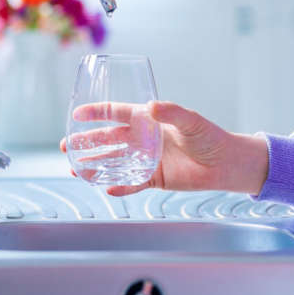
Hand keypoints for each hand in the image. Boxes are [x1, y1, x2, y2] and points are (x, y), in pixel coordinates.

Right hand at [59, 101, 268, 196]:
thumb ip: (171, 113)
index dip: (97, 113)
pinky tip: (104, 187)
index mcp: (149, 120)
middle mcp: (144, 138)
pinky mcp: (154, 178)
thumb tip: (151, 106)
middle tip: (67, 146)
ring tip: (75, 169)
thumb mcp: (191, 121)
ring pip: (115, 162)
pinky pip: (132, 182)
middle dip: (87, 142)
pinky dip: (119, 186)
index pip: (117, 113)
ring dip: (95, 165)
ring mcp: (147, 158)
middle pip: (109, 140)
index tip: (77, 114)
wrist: (226, 164)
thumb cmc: (210, 136)